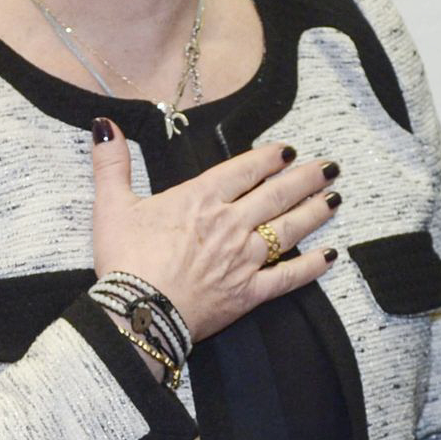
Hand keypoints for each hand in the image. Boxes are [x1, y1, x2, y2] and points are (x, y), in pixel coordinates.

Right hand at [89, 120, 335, 343]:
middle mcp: (230, 223)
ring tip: (335, 198)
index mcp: (200, 198)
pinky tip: (331, 256)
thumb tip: (105, 125)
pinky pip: (288, 277)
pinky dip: (312, 266)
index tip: (289, 151)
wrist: (137, 314)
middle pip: (276, 195)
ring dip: (314, 211)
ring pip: (288, 229)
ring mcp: (244, 259)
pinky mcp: (249, 293)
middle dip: (305, 179)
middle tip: (330, 167)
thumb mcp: (112, 206)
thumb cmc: (124, 261)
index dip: (270, 158)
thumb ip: (112, 163)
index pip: (244, 170)